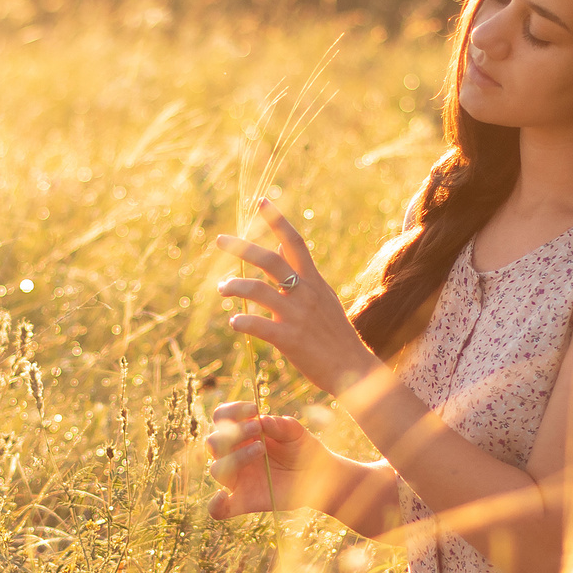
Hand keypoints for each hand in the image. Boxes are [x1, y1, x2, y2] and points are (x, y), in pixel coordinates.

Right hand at [201, 400, 330, 518]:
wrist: (320, 476)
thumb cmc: (304, 450)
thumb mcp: (297, 434)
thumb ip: (281, 425)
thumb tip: (263, 420)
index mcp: (241, 435)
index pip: (220, 419)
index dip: (231, 411)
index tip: (254, 408)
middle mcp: (234, 455)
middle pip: (213, 443)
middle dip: (233, 432)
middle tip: (257, 427)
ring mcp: (238, 480)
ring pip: (217, 470)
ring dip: (236, 456)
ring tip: (262, 448)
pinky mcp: (244, 502)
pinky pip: (219, 510)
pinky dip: (215, 505)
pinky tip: (223, 496)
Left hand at [214, 198, 386, 399]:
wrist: (354, 371)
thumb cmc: (334, 335)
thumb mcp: (322, 297)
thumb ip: (301, 272)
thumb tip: (280, 245)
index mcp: (314, 281)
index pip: (295, 243)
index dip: (278, 221)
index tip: (260, 202)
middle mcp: (305, 293)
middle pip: (270, 260)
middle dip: (242, 247)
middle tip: (219, 239)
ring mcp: (297, 316)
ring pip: (258, 290)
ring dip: (234, 285)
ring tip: (222, 287)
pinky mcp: (290, 340)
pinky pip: (257, 325)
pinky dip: (241, 321)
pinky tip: (234, 322)